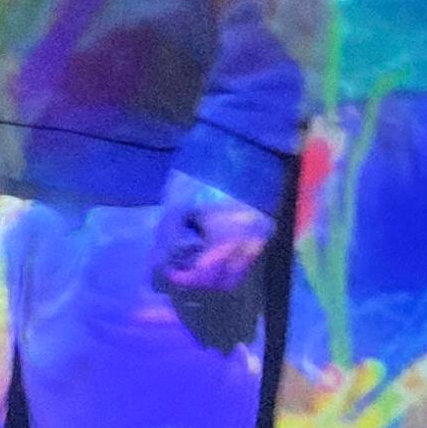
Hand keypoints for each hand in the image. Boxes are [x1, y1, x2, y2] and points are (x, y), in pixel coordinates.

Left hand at [149, 169, 270, 301]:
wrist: (243, 144)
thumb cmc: (204, 172)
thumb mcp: (178, 202)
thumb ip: (168, 237)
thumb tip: (160, 264)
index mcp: (228, 241)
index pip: (205, 278)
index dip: (184, 280)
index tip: (168, 272)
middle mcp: (250, 246)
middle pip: (226, 283)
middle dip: (202, 282)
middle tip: (181, 268)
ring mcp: (262, 239)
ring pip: (238, 272)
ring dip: (216, 273)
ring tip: (195, 257)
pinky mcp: (266, 230)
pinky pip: (247, 258)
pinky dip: (228, 260)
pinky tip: (211, 245)